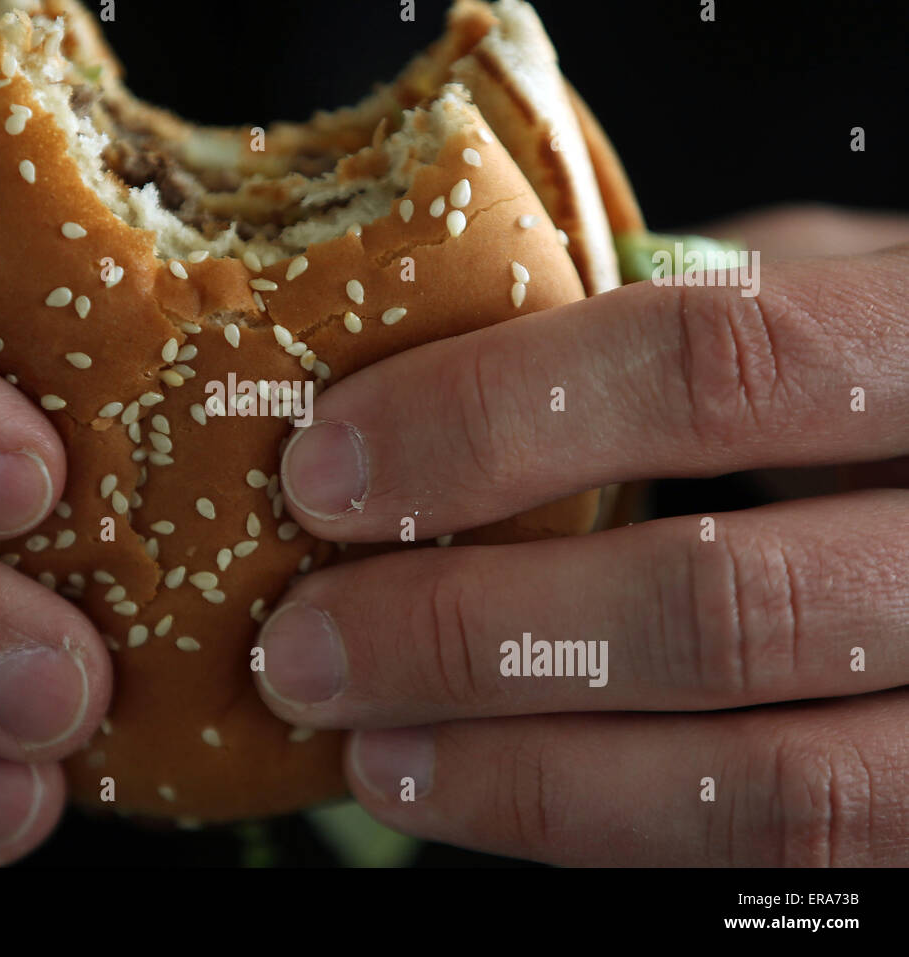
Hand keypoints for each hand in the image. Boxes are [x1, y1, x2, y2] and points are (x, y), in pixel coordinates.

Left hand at [257, 205, 908, 865]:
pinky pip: (785, 859)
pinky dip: (603, 832)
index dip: (494, 416)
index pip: (719, 362)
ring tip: (365, 748)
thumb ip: (689, 318)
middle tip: (305, 643)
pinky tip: (474, 797)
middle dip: (471, 633)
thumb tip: (455, 349)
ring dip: (522, 772)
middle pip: (719, 605)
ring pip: (767, 784)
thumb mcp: (834, 295)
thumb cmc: (905, 376)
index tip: (326, 469)